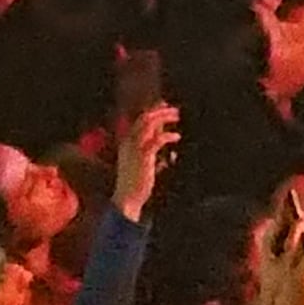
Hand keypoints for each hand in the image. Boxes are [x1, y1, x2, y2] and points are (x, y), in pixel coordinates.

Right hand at [114, 95, 181, 225]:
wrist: (127, 199)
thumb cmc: (135, 182)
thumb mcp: (142, 161)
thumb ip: (150, 148)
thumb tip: (160, 136)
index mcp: (127, 142)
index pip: (139, 119)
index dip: (153, 111)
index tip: (164, 106)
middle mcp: (129, 141)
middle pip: (144, 117)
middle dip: (160, 111)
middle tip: (174, 110)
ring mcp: (135, 148)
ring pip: (149, 123)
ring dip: (164, 117)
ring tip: (176, 116)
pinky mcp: (144, 156)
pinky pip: (157, 140)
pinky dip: (168, 135)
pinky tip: (176, 137)